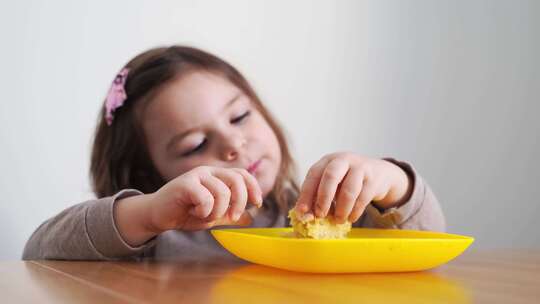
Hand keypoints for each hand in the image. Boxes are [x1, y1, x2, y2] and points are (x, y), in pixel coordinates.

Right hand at [149, 166, 262, 230]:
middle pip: (236, 180)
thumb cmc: (184, 213)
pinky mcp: (185, 184)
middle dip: (239, 201)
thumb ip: (230, 215)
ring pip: (222, 192)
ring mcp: (196, 175)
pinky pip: (206, 198)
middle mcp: (208, 171)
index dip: (253, 188)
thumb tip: (251, 218)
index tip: (257, 203)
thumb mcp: (213, 215)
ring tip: (204, 215)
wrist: (157, 215)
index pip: (242, 174)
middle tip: (233, 217)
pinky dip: (204, 211)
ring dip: (217, 211)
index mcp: (217, 176)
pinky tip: (193, 211)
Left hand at [294, 152, 411, 222]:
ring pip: (348, 190)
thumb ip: (318, 197)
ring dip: (341, 210)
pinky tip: (351, 218)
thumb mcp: (332, 184)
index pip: (314, 174)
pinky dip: (355, 212)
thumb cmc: (348, 180)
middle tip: (320, 215)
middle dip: (323, 199)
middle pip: (331, 176)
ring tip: (338, 220)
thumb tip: (305, 216)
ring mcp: (360, 168)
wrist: (379, 173)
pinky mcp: (373, 179)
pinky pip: (362, 198)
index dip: (306, 193)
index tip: (302, 211)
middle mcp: (343, 160)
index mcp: (328, 161)